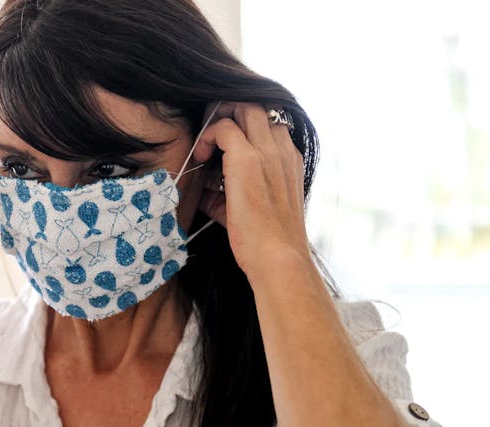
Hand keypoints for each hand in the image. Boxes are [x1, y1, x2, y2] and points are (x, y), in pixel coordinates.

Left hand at [194, 102, 310, 281]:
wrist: (278, 259)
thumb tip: (205, 188)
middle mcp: (281, 150)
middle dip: (229, 110)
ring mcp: (267, 152)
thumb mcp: (249, 208)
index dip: (243, 122)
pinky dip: (207, 136)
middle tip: (210, 133)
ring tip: (205, 144)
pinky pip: (223, 127)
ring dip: (218, 117)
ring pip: (243, 106)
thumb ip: (229, 192)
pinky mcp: (247, 160)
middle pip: (257, 104)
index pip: (269, 119)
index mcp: (289, 159)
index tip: (222, 139)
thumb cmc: (264, 242)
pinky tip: (201, 157)